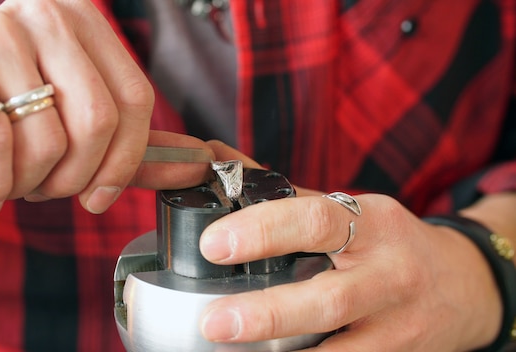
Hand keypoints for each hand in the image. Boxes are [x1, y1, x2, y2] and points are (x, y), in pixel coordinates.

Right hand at [0, 0, 199, 215]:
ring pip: (49, 140)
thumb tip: (202, 162)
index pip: (136, 100)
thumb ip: (135, 149)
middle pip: (98, 120)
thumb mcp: (73, 136)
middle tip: (40, 187)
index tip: (98, 195)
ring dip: (26, 184)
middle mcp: (47, 15)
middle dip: (71, 178)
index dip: (123, 162)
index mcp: (83, 23)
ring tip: (3, 176)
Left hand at [197, 141, 501, 350]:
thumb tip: (220, 161)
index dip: (264, 230)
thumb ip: (285, 194)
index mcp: (372, 223)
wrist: (462, 285)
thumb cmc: (389, 243)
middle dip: (269, 312)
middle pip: (330, 297)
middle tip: (215, 320)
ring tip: (230, 349)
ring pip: (342, 349)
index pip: (317, 220)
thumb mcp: (350, 210)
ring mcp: (396, 324)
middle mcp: (389, 273)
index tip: (215, 245)